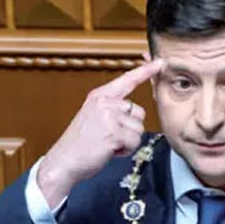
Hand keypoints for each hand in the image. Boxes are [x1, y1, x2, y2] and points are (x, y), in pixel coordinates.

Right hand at [37, 58, 163, 206]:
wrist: (64, 161)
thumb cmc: (79, 143)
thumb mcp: (92, 116)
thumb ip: (110, 108)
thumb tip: (132, 109)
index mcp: (99, 96)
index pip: (127, 80)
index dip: (145, 71)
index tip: (160, 62)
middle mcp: (105, 102)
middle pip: (139, 112)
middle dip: (130, 128)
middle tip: (109, 136)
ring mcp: (110, 117)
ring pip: (139, 129)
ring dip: (128, 141)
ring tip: (108, 144)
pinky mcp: (114, 133)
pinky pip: (134, 142)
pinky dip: (125, 150)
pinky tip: (109, 151)